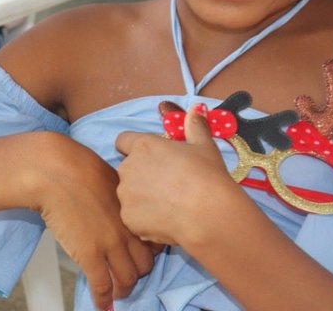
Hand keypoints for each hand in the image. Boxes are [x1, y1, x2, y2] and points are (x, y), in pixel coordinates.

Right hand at [32, 133, 156, 310]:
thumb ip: (119, 194)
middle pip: (144, 263)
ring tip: (116, 292)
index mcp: (132, 209)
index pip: (152, 240)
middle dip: (138, 271)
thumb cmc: (75, 163)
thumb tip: (117, 202)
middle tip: (128, 272)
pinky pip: (103, 286)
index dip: (147, 250)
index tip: (140, 253)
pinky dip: (104, 299)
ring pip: (128, 279)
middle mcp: (127, 230)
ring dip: (123, 289)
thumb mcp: (109, 174)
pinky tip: (101, 303)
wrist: (53, 169)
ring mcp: (110, 244)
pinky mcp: (90, 256)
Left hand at [116, 105, 247, 250]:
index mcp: (142, 145)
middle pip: (128, 170)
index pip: (123, 141)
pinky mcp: (128, 218)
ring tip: (168, 208)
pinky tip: (166, 223)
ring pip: (129, 195)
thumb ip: (195, 125)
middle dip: (142, 177)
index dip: (134, 149)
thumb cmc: (206, 175)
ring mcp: (126, 194)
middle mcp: (128, 167)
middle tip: (167, 188)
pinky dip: (145, 221)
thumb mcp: (204, 145)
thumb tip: (196, 108)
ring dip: (142, 200)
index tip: (151, 159)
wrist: (209, 213)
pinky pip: (133, 218)